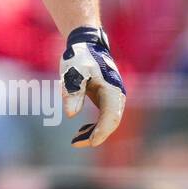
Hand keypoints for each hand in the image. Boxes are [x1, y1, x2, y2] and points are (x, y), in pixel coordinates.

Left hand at [60, 27, 125, 147]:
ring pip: (107, 122)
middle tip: (75, 143)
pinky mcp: (105, 99)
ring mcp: (112, 98)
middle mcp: (116, 95)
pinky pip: (103, 118)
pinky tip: (81, 131)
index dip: (102, 131)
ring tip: (75, 140)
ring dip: (94, 133)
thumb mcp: (73, 73)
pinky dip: (93, 126)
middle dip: (96, 135)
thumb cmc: (79, 58)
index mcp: (112, 89)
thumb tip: (71, 115)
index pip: (111, 116)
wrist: (86, 45)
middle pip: (111, 122)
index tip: (91, 142)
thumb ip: (73, 92)